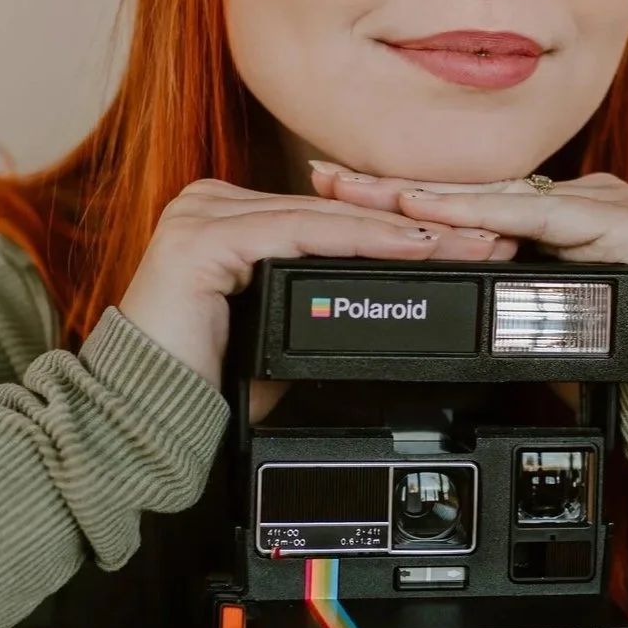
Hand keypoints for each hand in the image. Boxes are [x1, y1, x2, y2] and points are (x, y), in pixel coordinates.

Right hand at [116, 178, 517, 396]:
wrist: (139, 423)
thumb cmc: (206, 389)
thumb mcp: (278, 341)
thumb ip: (320, 310)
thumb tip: (389, 312)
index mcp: (230, 220)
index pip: (329, 219)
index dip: (399, 229)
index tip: (465, 242)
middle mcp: (213, 203)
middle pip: (334, 213)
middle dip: (414, 226)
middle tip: (487, 235)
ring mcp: (202, 213)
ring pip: (323, 217)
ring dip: (400, 231)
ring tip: (463, 240)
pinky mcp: (200, 236)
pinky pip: (295, 232)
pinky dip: (357, 240)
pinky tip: (408, 244)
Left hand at [308, 161, 627, 333]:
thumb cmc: (618, 355)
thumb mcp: (540, 321)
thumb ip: (498, 293)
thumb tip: (432, 291)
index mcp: (561, 217)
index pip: (471, 199)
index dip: (404, 194)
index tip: (339, 188)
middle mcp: (582, 199)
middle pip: (474, 190)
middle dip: (394, 186)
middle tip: (325, 174)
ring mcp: (608, 204)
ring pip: (501, 197)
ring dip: (426, 197)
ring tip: (365, 192)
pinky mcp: (625, 224)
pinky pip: (542, 218)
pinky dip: (482, 215)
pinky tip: (434, 211)